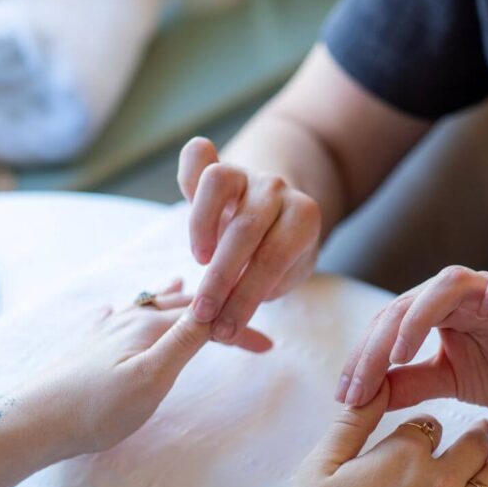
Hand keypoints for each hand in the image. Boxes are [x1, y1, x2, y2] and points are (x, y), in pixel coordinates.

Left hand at [0, 280, 255, 486]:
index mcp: (150, 324)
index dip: (240, 327)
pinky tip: (124, 306)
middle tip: (244, 314)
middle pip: (184, 305)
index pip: (208, 317)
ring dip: (179, 298)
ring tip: (190, 284)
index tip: (269, 346)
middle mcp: (130, 316)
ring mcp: (106, 327)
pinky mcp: (86, 342)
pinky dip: (135, 305)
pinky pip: (118, 313)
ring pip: (151, 303)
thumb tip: (217, 305)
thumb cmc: (95, 407)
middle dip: (217, 307)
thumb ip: (185, 341)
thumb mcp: (151, 378)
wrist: (30, 421)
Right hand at [178, 137, 321, 344]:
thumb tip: (223, 324)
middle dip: (220, 278)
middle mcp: (278, 190)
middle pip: (245, 229)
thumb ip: (259, 292)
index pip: (273, 259)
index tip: (225, 329)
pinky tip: (184, 201)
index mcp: (303, 218)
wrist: (283, 214)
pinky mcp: (220, 167)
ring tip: (198, 261)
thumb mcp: (283, 278)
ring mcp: (248, 174)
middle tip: (203, 314)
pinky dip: (189, 170)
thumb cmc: (280, 256)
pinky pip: (199, 157)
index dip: (246, 297)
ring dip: (201, 225)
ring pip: (219, 182)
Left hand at [335, 259, 487, 424]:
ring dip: (419, 315)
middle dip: (377, 345)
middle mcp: (464, 295)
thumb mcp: (448, 382)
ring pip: (451, 281)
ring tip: (403, 354)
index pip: (389, 321)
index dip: (362, 357)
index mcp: (439, 311)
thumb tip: (360, 396)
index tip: (345, 398)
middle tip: (361, 389)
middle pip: (408, 300)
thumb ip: (408, 382)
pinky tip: (486, 308)